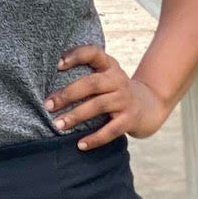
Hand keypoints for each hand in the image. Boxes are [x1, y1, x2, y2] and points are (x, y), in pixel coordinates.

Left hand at [48, 45, 173, 150]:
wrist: (149, 105)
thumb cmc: (116, 91)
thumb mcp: (106, 76)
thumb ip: (86, 76)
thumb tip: (51, 90)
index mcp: (110, 66)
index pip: (94, 53)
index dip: (76, 56)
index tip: (58, 65)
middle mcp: (118, 80)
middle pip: (91, 83)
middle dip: (68, 94)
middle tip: (48, 105)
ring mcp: (125, 99)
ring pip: (98, 106)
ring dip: (76, 116)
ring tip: (58, 125)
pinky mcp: (130, 119)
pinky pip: (111, 130)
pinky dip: (95, 138)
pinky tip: (80, 145)